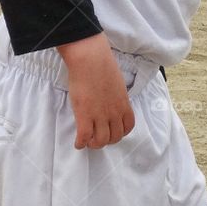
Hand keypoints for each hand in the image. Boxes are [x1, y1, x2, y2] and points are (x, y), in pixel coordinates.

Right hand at [56, 34, 134, 149]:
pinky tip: (78, 143)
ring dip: (95, 144)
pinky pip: (84, 137)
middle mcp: (114, 113)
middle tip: (98, 138)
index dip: (121, 133)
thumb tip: (110, 100)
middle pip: (115, 137)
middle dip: (107, 140)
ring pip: (101, 140)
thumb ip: (116, 96)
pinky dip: (81, 143)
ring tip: (88, 141)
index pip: (128, 127)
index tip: (113, 132)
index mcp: (124, 104)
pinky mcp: (85, 115)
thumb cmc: (102, 67)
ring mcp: (100, 115)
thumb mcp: (117, 84)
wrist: (91, 61)